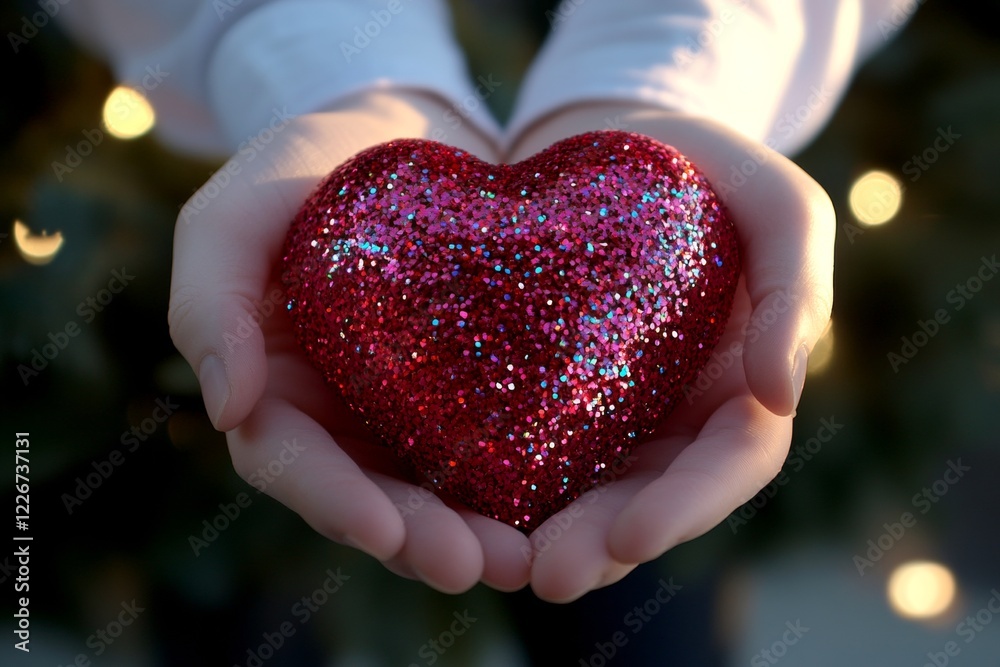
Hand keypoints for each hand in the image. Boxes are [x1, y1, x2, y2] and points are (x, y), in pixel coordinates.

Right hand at [169, 91, 535, 593]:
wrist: (398, 136)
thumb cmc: (303, 169)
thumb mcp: (238, 212)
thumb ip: (211, 298)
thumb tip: (227, 409)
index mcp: (274, 388)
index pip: (291, 462)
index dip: (333, 502)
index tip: (386, 532)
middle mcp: (337, 417)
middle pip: (370, 498)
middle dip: (417, 539)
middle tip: (474, 565)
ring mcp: (401, 410)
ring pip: (431, 491)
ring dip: (472, 533)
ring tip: (524, 558)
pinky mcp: (464, 393)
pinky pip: (486, 447)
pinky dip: (514, 481)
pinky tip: (559, 503)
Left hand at [505, 104, 834, 601]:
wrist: (611, 138)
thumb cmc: (706, 165)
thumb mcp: (777, 202)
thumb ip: (799, 288)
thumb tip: (781, 396)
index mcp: (738, 386)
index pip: (730, 463)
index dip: (689, 505)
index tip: (633, 534)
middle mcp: (674, 415)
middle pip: (646, 499)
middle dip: (602, 542)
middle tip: (549, 574)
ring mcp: (607, 409)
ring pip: (578, 490)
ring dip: (540, 533)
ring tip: (493, 561)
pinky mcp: (542, 391)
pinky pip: (519, 443)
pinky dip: (493, 479)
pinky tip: (450, 500)